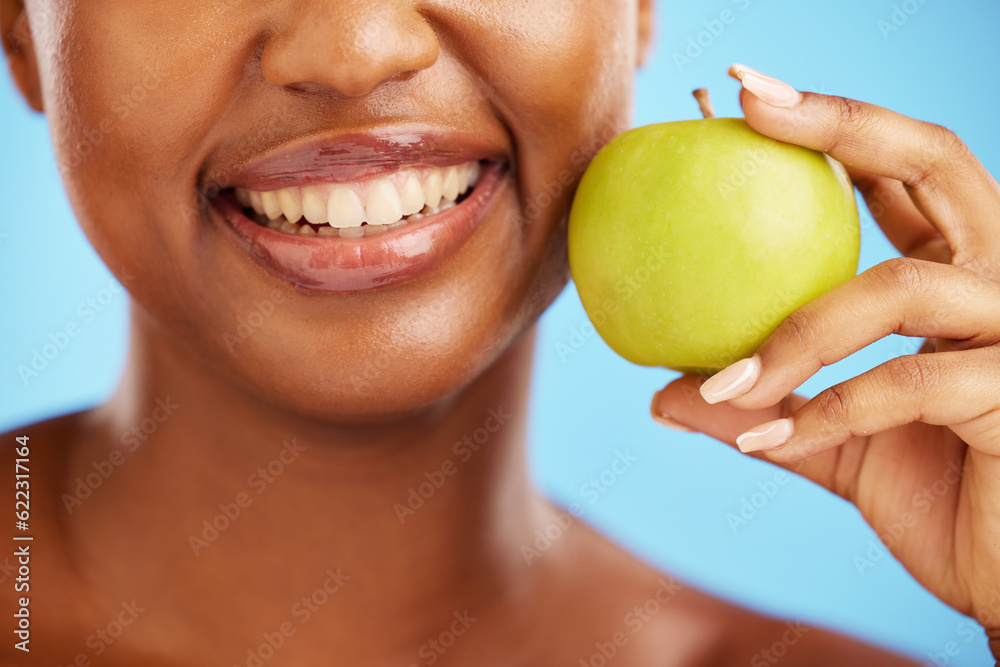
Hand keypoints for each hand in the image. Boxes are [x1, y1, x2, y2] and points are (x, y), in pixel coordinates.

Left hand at [651, 65, 999, 658]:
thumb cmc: (936, 497)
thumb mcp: (826, 442)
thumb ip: (759, 407)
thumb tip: (661, 390)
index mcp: (952, 275)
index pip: (895, 175)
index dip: (828, 123)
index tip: (742, 93)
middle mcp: (995, 281)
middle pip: (936, 161)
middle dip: (842, 124)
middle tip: (747, 106)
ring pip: (902, 286)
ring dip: (795, 336)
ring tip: (722, 384)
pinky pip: (910, 384)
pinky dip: (826, 412)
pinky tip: (767, 442)